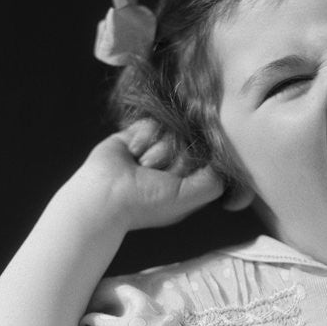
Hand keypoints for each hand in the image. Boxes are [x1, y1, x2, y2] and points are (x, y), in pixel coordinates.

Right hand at [71, 119, 223, 230]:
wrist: (105, 196)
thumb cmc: (146, 203)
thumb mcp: (189, 197)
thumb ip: (214, 180)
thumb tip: (221, 159)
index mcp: (188, 180)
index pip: (209, 156)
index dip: (197, 163)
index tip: (180, 178)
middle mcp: (176, 162)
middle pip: (193, 141)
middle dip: (176, 157)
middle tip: (156, 176)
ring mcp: (158, 146)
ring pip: (174, 129)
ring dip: (157, 150)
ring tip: (142, 167)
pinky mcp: (139, 133)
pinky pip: (154, 122)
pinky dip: (143, 138)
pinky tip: (133, 154)